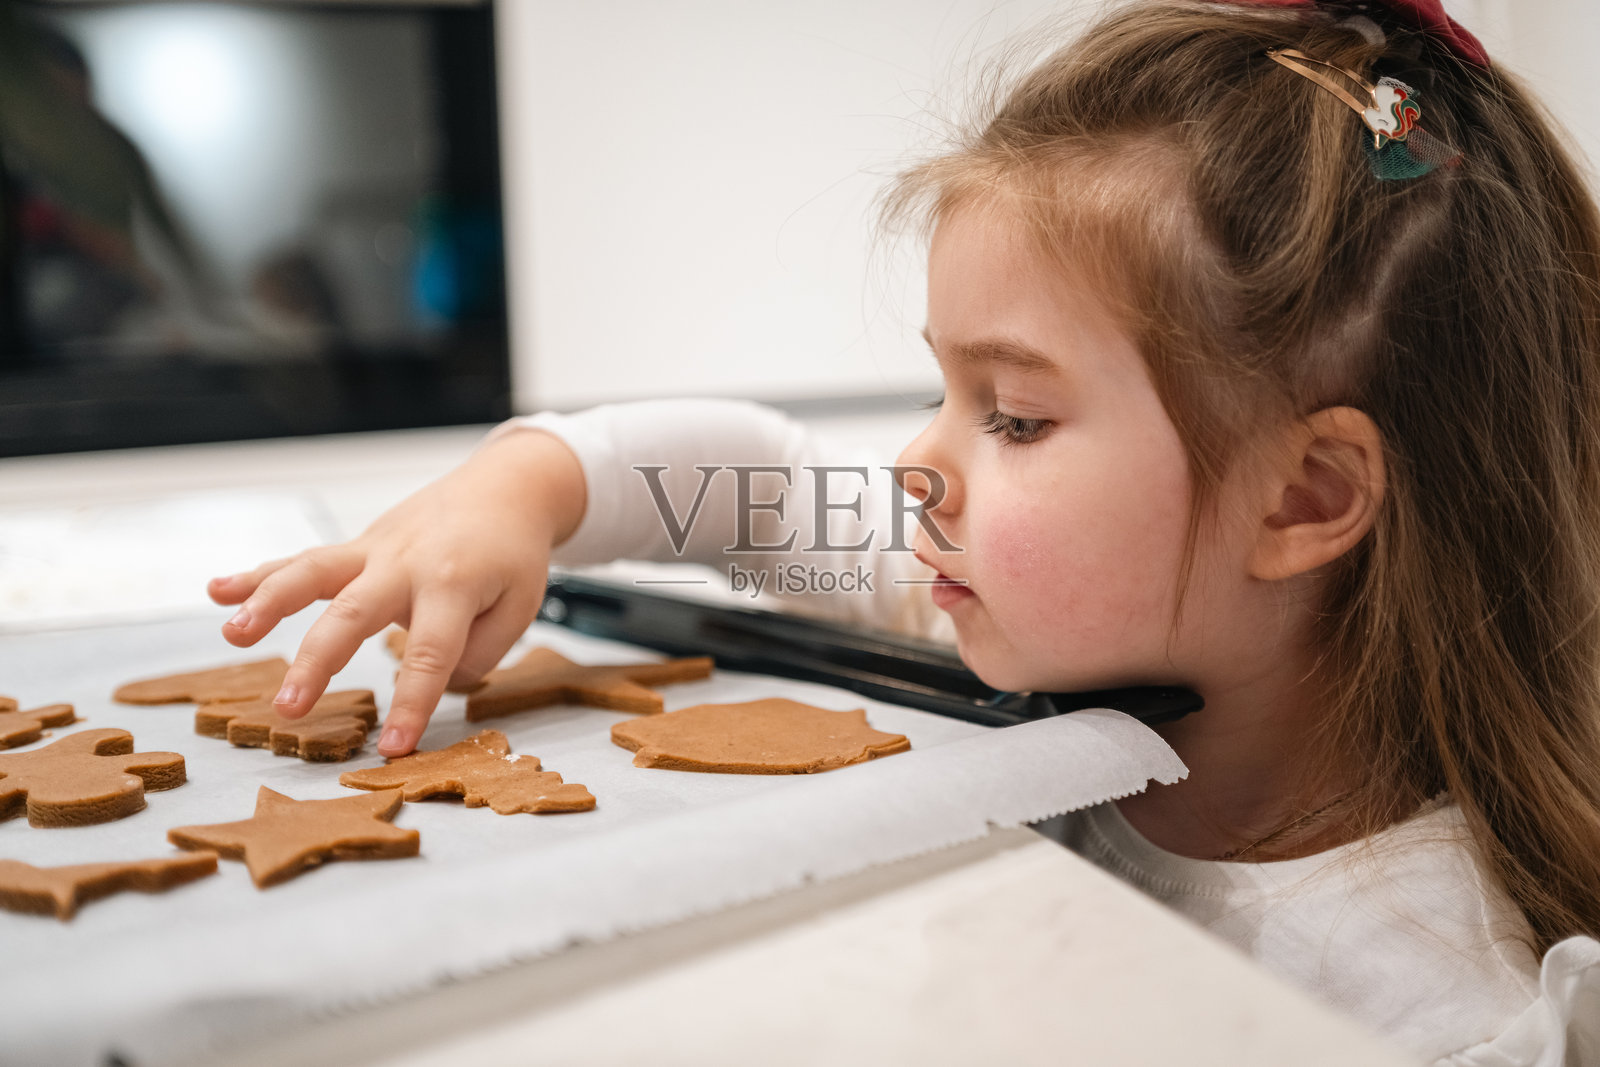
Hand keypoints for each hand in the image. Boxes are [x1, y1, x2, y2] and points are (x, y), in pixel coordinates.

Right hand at [207, 429, 585, 755]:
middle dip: (318, 662)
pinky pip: (302, 561)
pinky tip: (216, 592)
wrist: (503, 487)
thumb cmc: (511, 555)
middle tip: (289, 708)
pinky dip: (258, 574)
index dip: (411, 704)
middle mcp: (405, 564)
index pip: (431, 654)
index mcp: (454, 583)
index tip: (393, 749)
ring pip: (313, 573)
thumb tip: (435, 684)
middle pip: (354, 614)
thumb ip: (480, 651)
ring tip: (232, 633)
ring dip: (268, 602)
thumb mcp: (519, 606)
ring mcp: (374, 551)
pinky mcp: (355, 548)